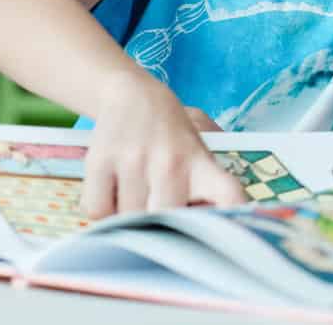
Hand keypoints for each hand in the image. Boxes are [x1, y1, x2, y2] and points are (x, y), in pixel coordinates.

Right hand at [81, 70, 246, 217]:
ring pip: (127, 220)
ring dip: (126, 218)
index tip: (229, 236)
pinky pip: (98, 212)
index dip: (233, 218)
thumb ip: (206, 191)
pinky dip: (102, 210)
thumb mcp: (199, 155)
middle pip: (165, 222)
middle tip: (154, 211)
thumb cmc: (171, 138)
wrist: (133, 96)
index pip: (228, 194)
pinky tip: (112, 190)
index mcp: (201, 164)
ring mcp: (134, 161)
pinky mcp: (100, 161)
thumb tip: (214, 229)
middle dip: (158, 227)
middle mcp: (171, 162)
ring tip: (133, 193)